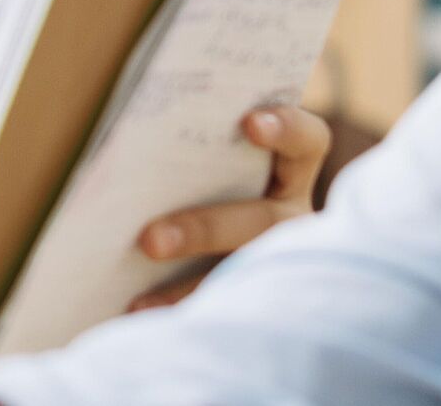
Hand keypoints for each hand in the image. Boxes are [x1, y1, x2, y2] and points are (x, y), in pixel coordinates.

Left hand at [124, 104, 328, 311]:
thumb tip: (133, 136)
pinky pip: (222, 311)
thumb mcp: (203, 159)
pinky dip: (177, 315)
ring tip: (138, 301)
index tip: (249, 123)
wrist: (194, 243)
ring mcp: (281, 264)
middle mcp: (292, 220)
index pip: (307, 143)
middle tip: (149, 241)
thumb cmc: (195, 176)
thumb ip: (192, 144)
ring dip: (188, 288)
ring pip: (243, 277)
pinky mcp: (256, 301)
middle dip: (204, 230)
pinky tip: (138, 317)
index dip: (287, 129)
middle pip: (262, 223)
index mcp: (291, 173)